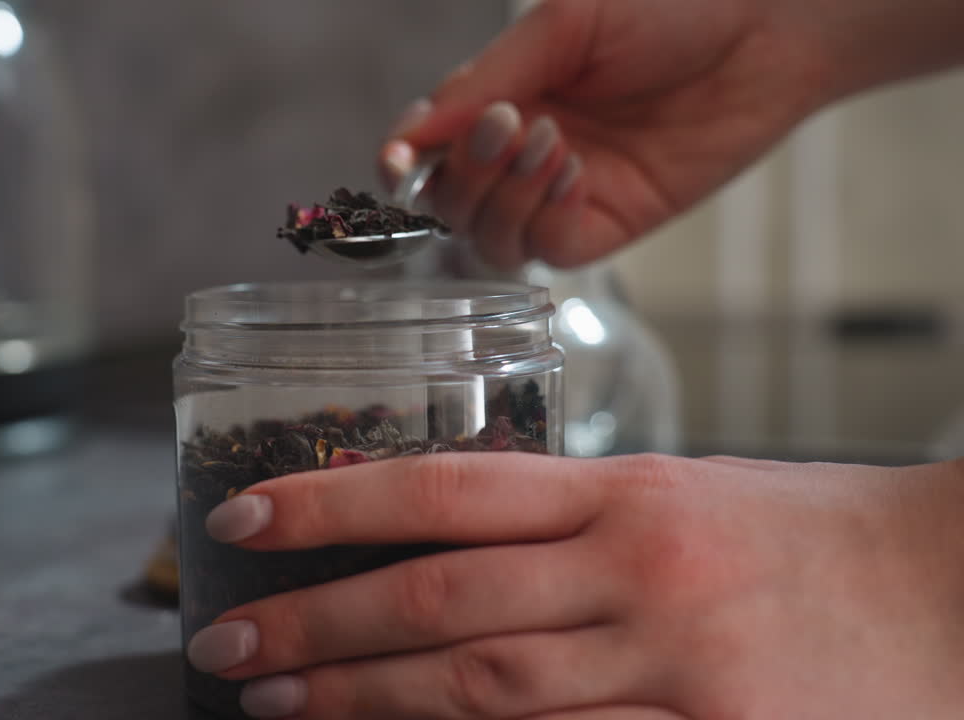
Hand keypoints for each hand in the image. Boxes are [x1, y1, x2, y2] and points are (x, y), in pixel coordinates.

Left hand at [188, 452, 963, 718]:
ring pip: (484, 687)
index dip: (331, 503)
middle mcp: (636, 572)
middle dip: (318, 623)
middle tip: (226, 642)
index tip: (243, 519)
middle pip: (441, 598)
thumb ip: (565, 524)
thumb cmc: (805, 538)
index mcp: (625, 493)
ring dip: (367, 698)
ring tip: (276, 702)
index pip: (445, 489)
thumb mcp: (680, 497)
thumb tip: (435, 546)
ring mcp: (672, 669)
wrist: (951, 593)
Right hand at [378, 0, 834, 269]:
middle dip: (465, 170)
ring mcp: (563, 192)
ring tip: (550, 144)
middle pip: (450, 198)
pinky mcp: (607, 222)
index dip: (404, 159)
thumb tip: (415, 132)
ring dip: (502, 197)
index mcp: (503, 96)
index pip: (428, 146)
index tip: (399, 159)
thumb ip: (485, 79)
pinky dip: (544, 217)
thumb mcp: (563, 23)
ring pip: (488, 235)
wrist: (767, 27)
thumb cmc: (671, 6)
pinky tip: (574, 173)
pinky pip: (546, 249)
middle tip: (510, 125)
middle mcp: (523, 151)